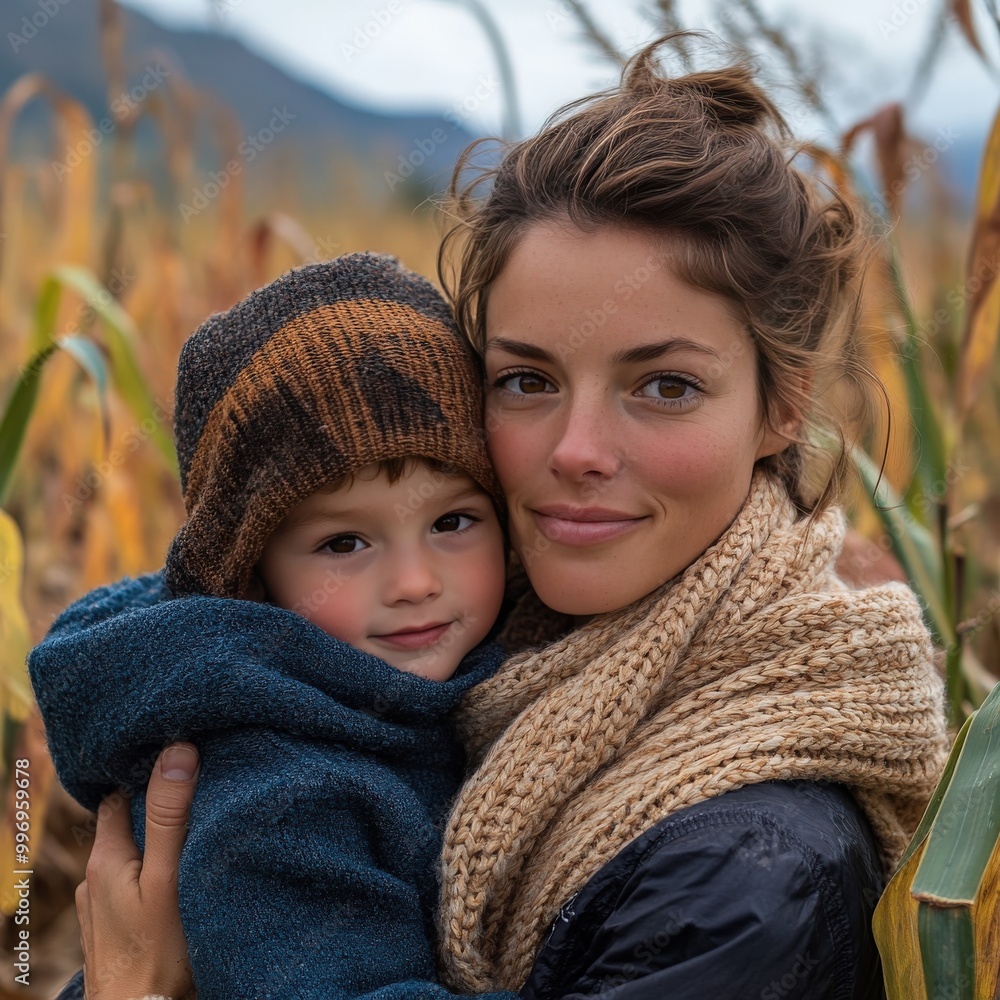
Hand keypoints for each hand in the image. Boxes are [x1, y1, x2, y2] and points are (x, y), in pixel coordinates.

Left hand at [76, 743, 200, 999]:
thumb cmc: (158, 953)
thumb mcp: (169, 876)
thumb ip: (170, 815)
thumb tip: (176, 750)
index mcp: (105, 858)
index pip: (119, 796)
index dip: (148, 776)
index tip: (183, 763)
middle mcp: (94, 880)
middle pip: (125, 827)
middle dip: (156, 811)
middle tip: (197, 798)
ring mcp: (100, 910)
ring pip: (129, 859)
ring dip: (154, 846)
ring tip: (193, 838)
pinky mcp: (113, 933)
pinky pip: (131, 888)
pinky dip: (151, 877)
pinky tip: (176, 882)